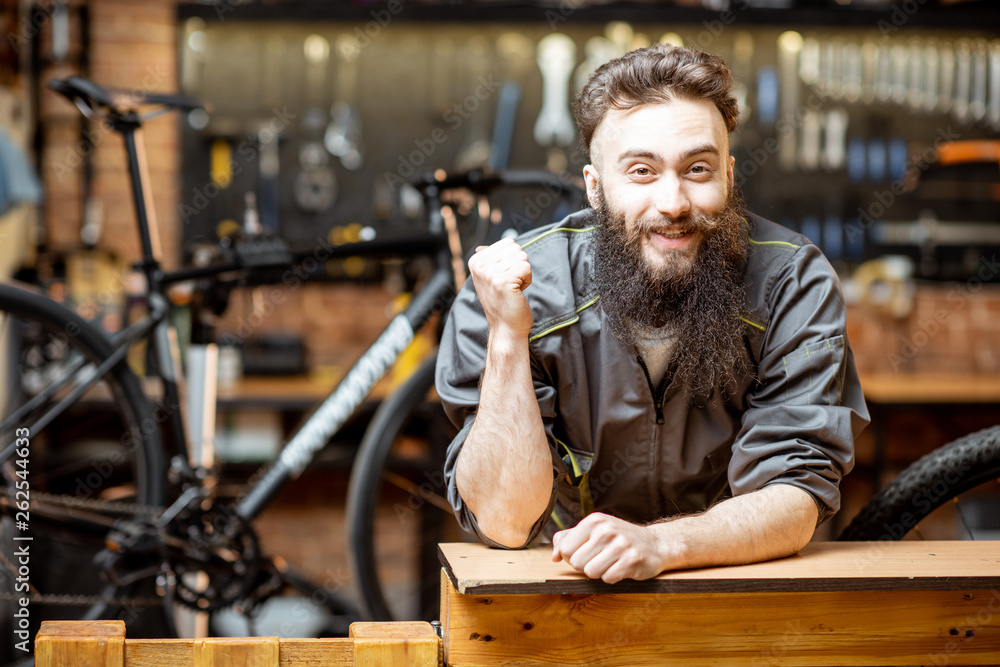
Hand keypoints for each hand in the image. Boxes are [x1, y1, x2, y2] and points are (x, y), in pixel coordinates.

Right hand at [467, 238, 532, 340]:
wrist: (505, 327)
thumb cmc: (502, 302)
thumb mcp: (489, 277)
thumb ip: (488, 260)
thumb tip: (481, 247)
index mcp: (476, 261)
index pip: (508, 242)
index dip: (512, 260)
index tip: (504, 277)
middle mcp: (480, 266)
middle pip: (516, 248)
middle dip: (519, 265)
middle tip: (510, 284)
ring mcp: (490, 273)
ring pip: (523, 257)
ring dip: (523, 274)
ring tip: (513, 289)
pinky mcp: (503, 281)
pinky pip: (527, 267)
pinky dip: (527, 280)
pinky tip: (517, 292)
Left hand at [551, 513, 665, 583]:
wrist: (654, 544)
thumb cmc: (618, 539)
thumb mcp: (592, 531)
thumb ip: (567, 539)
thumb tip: (554, 557)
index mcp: (593, 521)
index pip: (566, 549)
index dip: (572, 557)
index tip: (586, 554)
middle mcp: (606, 529)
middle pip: (577, 563)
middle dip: (585, 566)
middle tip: (600, 559)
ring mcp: (620, 544)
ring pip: (591, 572)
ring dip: (599, 573)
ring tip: (611, 563)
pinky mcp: (632, 560)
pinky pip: (608, 578)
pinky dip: (612, 577)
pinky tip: (621, 568)